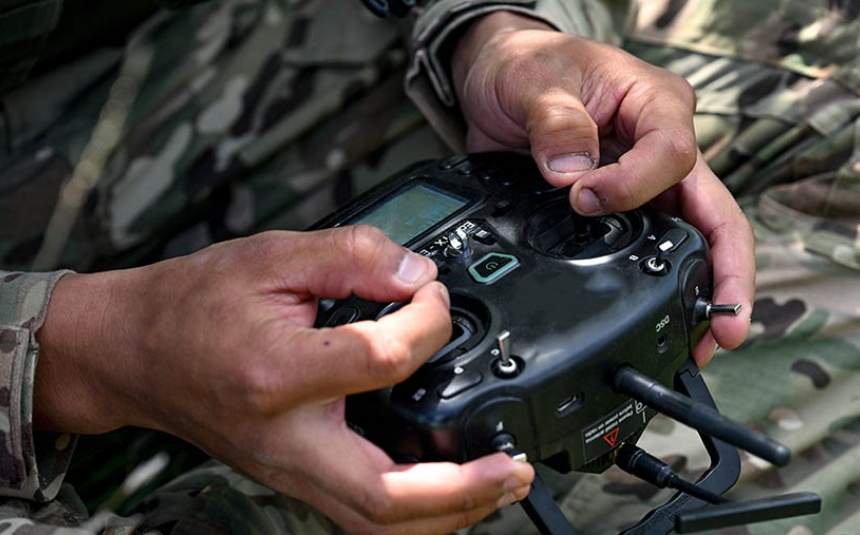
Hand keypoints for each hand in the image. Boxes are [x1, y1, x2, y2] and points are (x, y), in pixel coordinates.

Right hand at [35, 226, 533, 533]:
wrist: (133, 351)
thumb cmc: (192, 305)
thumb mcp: (271, 256)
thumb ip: (352, 255)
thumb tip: (418, 273)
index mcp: (278, 373)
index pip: (384, 360)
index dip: (427, 320)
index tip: (432, 296)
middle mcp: (286, 438)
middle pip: (388, 496)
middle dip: (464, 487)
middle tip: (511, 464)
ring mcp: (289, 469)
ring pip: (376, 524)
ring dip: (448, 515)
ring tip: (496, 487)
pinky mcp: (293, 475)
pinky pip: (360, 514)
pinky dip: (412, 513)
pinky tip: (445, 489)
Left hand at [452, 12, 753, 363]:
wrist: (497, 81)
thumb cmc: (526, 67)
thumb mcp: (535, 82)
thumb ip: (555, 125)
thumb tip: (571, 173)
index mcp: (655, 103)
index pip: (674, 154)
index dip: (635, 185)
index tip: (585, 198)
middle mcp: (660, 145)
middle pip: (713, 211)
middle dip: (725, 272)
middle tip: (725, 327)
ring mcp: (643, 179)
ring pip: (691, 237)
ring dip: (701, 288)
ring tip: (702, 340)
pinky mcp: (620, 205)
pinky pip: (650, 245)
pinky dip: (660, 282)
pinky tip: (662, 315)